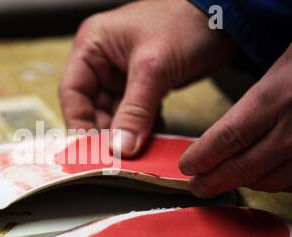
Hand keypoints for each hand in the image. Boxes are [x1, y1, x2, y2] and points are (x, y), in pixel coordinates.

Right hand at [59, 0, 234, 156]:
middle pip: (93, 108)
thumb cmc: (185, 23)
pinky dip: (142, 130)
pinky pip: (135, 115)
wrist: (224, 18)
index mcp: (92, 47)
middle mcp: (103, 62)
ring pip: (115, 115)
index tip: (91, 149)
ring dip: (125, 135)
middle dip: (105, 133)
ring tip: (134, 154)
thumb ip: (135, 111)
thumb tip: (120, 148)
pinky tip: (150, 142)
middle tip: (115, 157)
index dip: (79, 122)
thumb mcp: (153, 69)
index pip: (72, 93)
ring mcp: (123, 76)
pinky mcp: (143, 86)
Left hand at [180, 43, 291, 196]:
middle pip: (244, 166)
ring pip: (271, 179)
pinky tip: (261, 177)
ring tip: (224, 181)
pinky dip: (275, 182)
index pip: (227, 138)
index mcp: (276, 96)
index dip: (203, 158)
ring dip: (243, 183)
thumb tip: (223, 134)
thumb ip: (256, 101)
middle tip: (197, 187)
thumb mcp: (281, 68)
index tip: (188, 165)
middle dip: (214, 181)